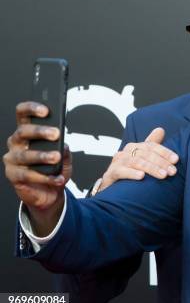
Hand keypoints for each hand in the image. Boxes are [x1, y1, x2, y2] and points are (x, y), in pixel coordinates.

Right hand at [3, 102, 70, 235]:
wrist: (49, 193)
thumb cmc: (54, 169)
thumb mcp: (64, 157)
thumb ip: (65, 149)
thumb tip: (65, 144)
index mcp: (27, 133)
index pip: (23, 115)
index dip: (31, 109)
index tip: (45, 110)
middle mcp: (16, 143)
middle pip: (22, 132)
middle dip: (39, 131)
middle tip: (56, 134)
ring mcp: (12, 159)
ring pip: (24, 155)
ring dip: (41, 155)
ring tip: (56, 157)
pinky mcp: (13, 175)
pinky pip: (27, 175)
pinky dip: (45, 177)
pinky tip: (57, 178)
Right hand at [98, 127, 178, 191]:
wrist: (111, 186)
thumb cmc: (131, 170)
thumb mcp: (142, 158)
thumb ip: (151, 145)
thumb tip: (161, 129)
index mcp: (136, 147)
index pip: (152, 146)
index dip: (164, 152)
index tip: (176, 159)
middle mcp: (126, 151)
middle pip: (146, 154)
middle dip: (161, 162)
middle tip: (173, 171)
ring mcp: (118, 162)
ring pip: (136, 162)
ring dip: (151, 168)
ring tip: (163, 175)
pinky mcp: (111, 173)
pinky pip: (121, 171)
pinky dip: (132, 173)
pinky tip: (142, 177)